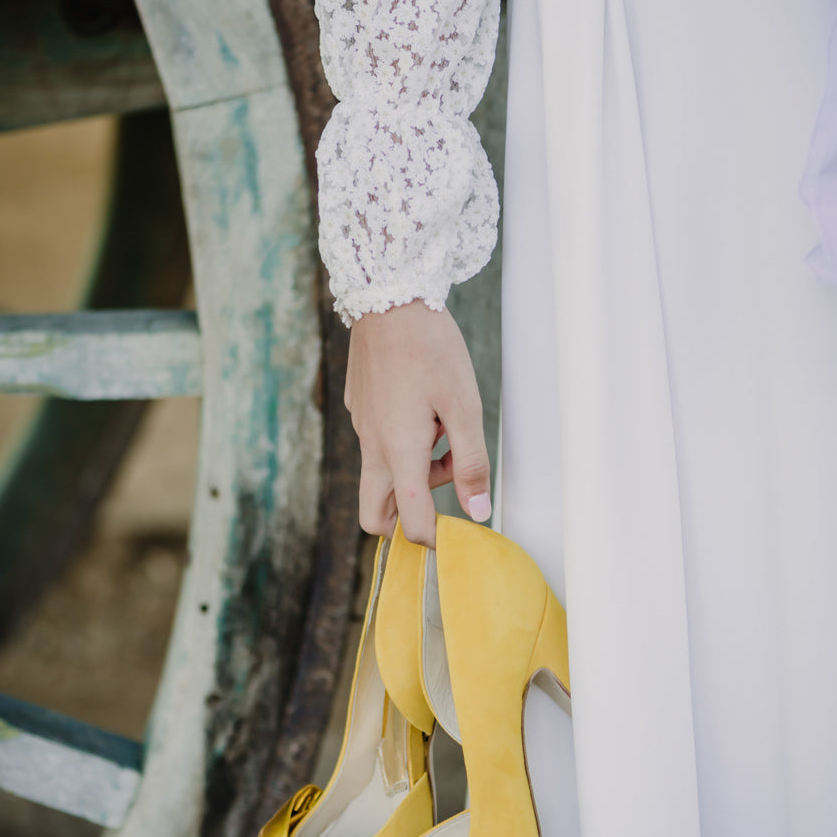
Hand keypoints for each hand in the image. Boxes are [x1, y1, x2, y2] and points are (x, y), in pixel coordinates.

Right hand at [346, 300, 491, 547]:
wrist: (389, 298)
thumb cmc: (431, 348)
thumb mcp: (465, 406)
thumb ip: (471, 463)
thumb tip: (477, 510)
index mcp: (399, 452)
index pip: (410, 522)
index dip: (434, 539)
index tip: (456, 537)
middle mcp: (372, 445)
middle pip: (375, 514)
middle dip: (404, 522)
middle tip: (442, 499)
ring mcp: (361, 425)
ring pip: (381, 474)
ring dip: (413, 473)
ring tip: (446, 434)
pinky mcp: (359, 406)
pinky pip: (377, 441)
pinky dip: (402, 442)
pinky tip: (425, 408)